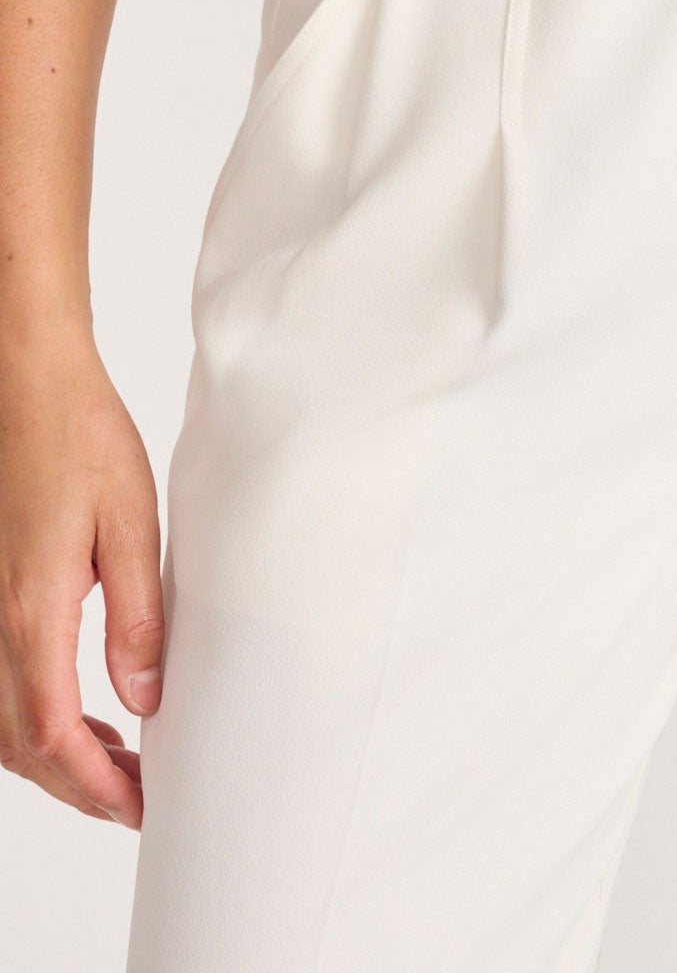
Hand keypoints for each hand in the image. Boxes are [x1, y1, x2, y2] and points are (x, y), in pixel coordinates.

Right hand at [0, 321, 162, 826]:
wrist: (26, 384)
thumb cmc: (80, 437)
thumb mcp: (132, 523)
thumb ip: (137, 617)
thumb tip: (147, 701)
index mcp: (31, 611)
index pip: (53, 735)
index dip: (94, 785)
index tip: (139, 808)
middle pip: (21, 744)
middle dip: (77, 786)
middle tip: (137, 800)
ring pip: (4, 721)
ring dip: (56, 756)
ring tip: (119, 764)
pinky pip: (4, 681)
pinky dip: (37, 716)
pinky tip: (82, 713)